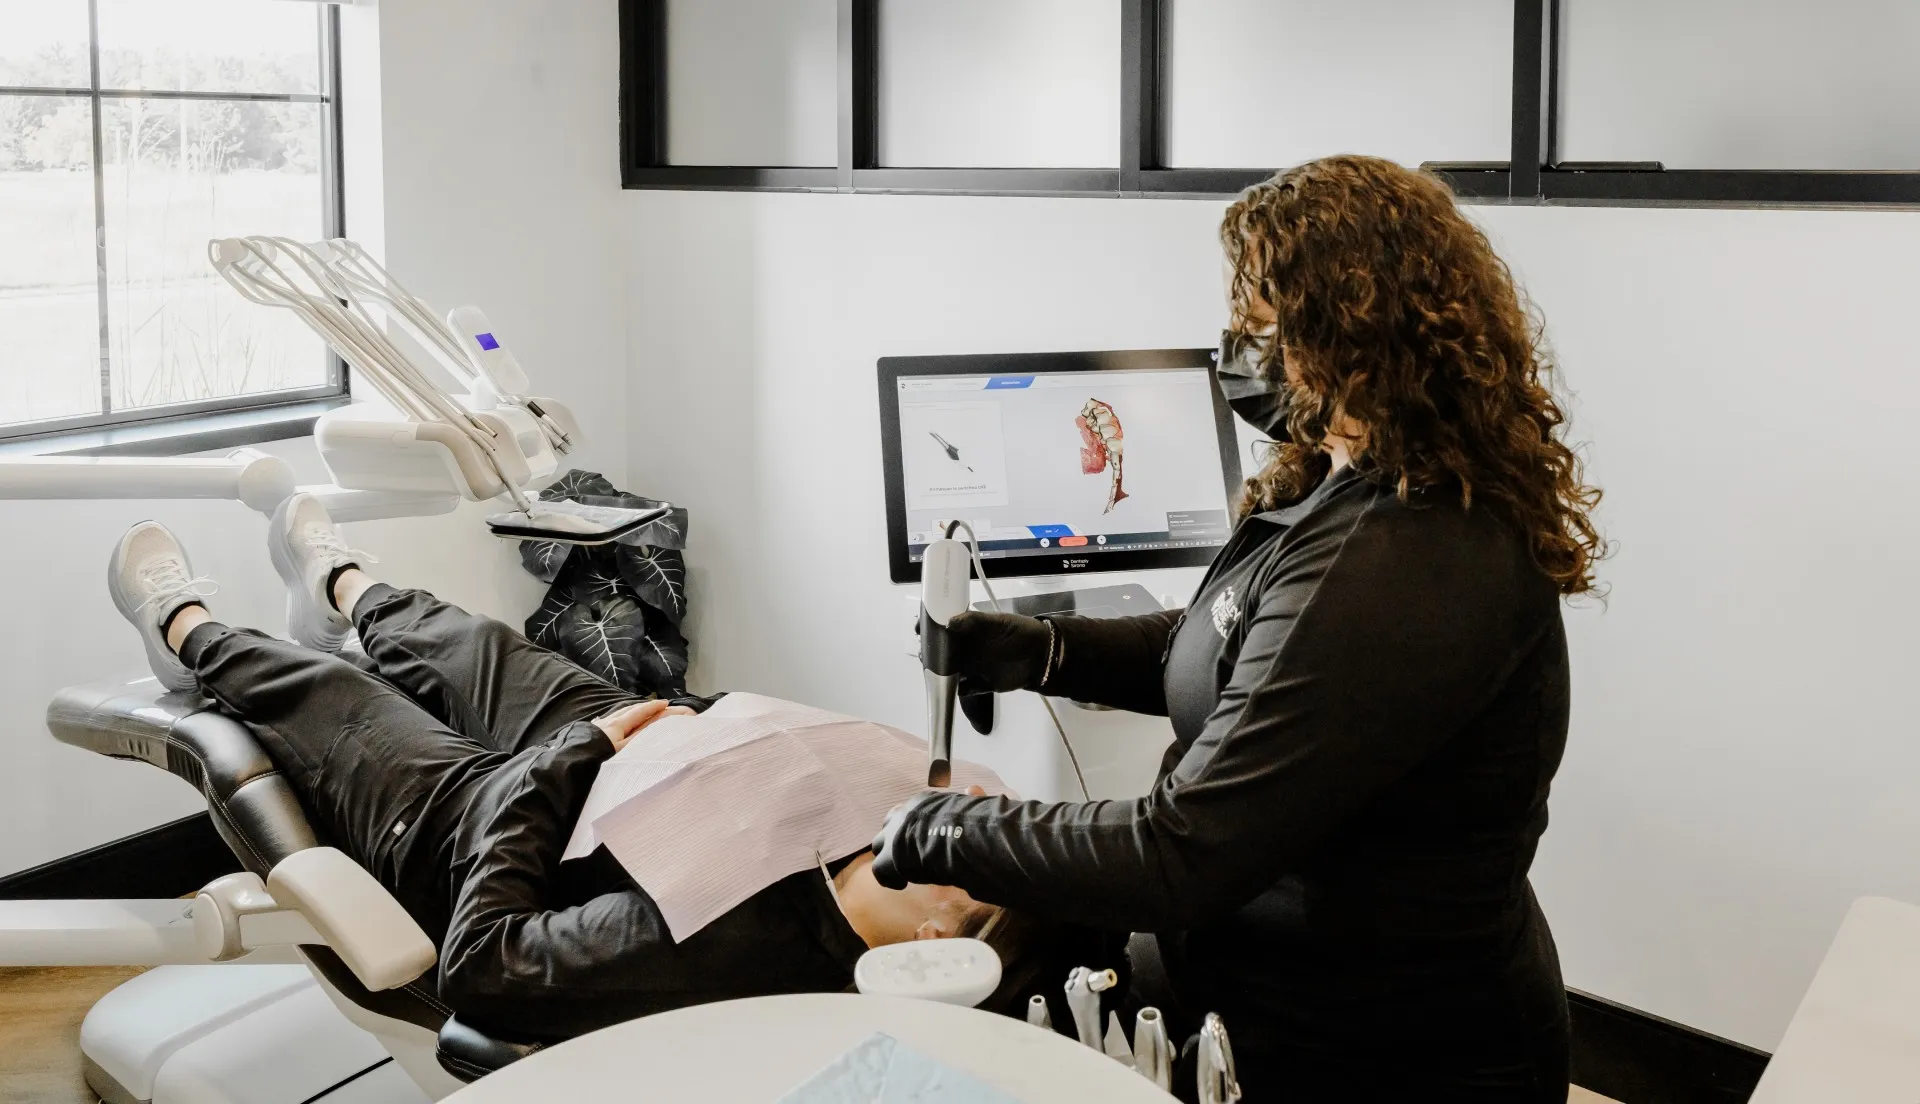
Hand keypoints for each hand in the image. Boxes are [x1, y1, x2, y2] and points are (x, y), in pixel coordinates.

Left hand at [593, 700, 693, 750]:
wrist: (571, 764)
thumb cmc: (599, 758)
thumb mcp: (624, 749)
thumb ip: (640, 736)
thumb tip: (657, 723)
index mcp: (618, 724)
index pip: (639, 712)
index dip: (653, 707)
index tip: (665, 703)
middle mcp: (608, 721)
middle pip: (630, 709)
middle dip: (645, 707)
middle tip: (657, 706)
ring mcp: (598, 726)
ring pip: (619, 714)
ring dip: (632, 711)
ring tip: (640, 712)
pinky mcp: (591, 732)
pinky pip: (610, 720)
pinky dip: (620, 718)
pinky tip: (615, 722)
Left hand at [870, 786, 984, 888]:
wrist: (956, 837)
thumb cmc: (971, 823)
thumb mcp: (972, 807)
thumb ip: (970, 799)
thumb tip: (972, 789)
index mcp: (922, 801)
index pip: (909, 810)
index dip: (912, 825)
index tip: (922, 837)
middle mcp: (903, 814)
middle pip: (888, 824)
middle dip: (894, 837)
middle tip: (907, 852)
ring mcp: (892, 834)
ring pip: (879, 845)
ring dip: (889, 857)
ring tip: (903, 870)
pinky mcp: (888, 857)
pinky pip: (879, 869)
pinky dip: (890, 878)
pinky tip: (903, 884)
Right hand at [929, 611, 1052, 692]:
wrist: (1043, 657)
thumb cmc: (1021, 633)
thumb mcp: (999, 623)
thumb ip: (975, 621)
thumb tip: (950, 622)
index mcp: (969, 631)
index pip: (944, 628)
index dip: (930, 629)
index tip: (919, 629)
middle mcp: (968, 649)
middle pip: (942, 653)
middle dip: (931, 655)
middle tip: (925, 656)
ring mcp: (973, 667)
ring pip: (950, 672)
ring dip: (941, 674)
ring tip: (935, 674)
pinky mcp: (981, 684)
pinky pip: (965, 689)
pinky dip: (957, 690)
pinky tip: (954, 688)